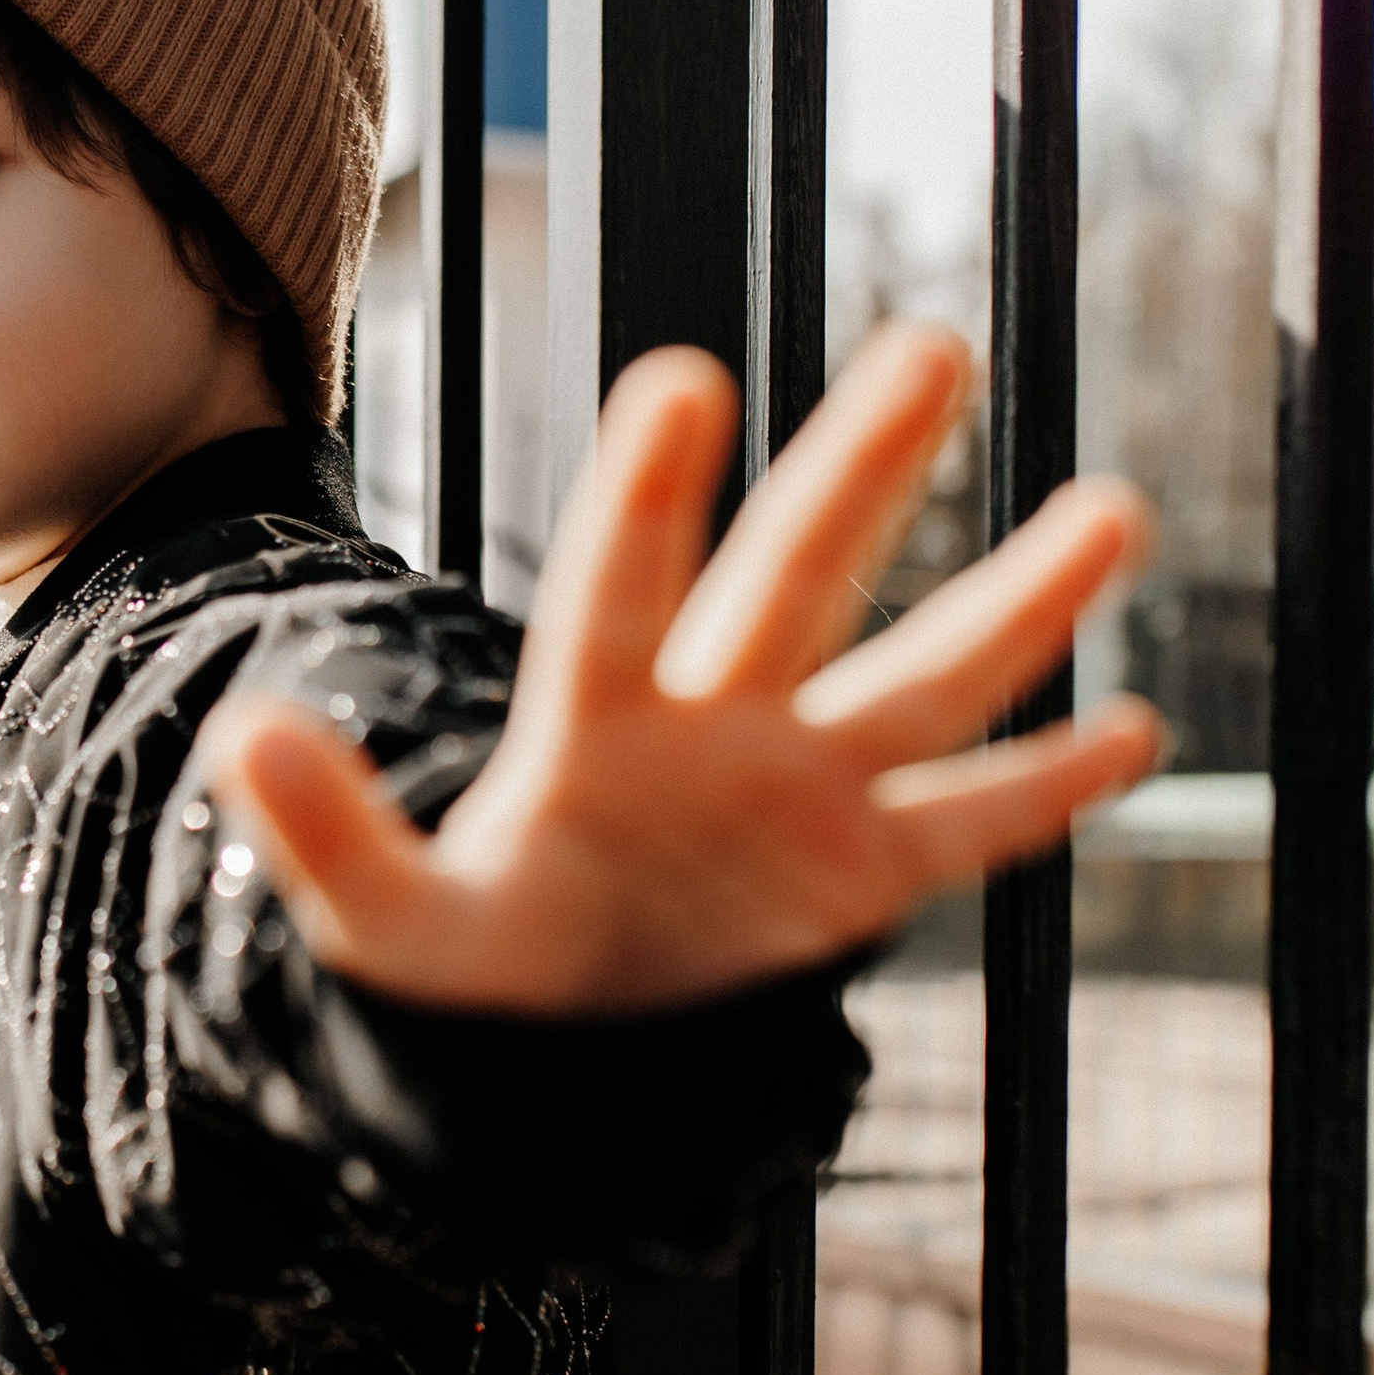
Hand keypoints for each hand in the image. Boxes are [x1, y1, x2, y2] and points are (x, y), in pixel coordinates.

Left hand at [197, 320, 1160, 1016]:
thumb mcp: (386, 928)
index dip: (647, 503)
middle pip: (797, 583)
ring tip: (1114, 504)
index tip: (682, 383)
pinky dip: (1050, 789)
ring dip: (1016, 601)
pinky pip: (971, 825)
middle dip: (861, 475)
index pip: (620, 600)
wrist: (553, 1028)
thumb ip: (326, 841)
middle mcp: (713, 725)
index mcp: (596, 728)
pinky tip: (1136, 730)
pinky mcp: (860, 870)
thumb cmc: (471, 959)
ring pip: (923, 679)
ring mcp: (799, 789)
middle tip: (931, 346)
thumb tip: (237, 736)